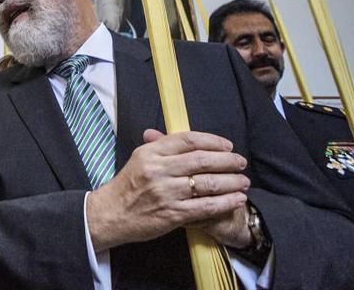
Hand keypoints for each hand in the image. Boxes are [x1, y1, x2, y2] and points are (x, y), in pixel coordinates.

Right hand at [87, 129, 249, 251]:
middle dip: (227, 161)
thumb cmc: (126, 187)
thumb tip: (187, 139)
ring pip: (207, 184)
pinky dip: (225, 203)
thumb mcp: (139, 160)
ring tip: (243, 181)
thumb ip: (161, 147)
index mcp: (150, 153)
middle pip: (201, 160)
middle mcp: (158, 170)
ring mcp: (165, 193)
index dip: (212, 141)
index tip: (227, 146)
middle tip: (241, 162)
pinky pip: (205, 207)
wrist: (110, 215)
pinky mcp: (172, 214)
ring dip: (231, 182)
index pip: (187, 140)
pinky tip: (237, 200)